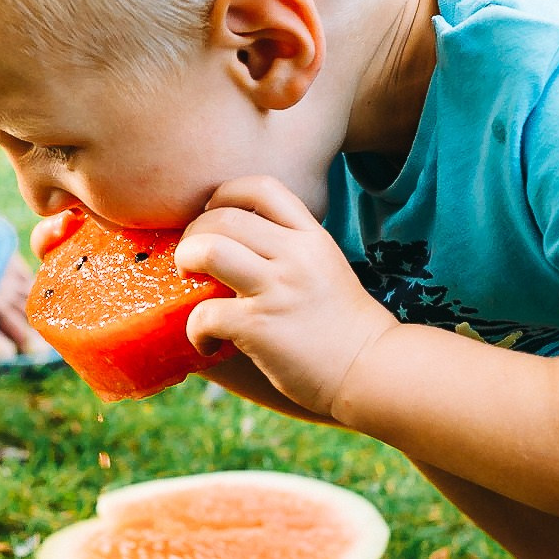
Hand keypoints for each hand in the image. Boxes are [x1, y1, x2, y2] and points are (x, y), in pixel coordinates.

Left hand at [176, 177, 398, 420]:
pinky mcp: (261, 327)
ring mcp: (278, 289)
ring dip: (185, 262)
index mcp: (312, 237)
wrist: (373, 371)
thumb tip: (241, 250)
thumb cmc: (346, 328)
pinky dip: (195, 330)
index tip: (210, 214)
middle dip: (193, 234)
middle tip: (190, 260)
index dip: (224, 193)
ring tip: (187, 284)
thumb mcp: (327, 269)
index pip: (262, 187)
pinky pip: (205, 313)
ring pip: (208, 250)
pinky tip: (207, 343)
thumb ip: (292, 252)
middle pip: (223, 216)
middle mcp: (295, 256)